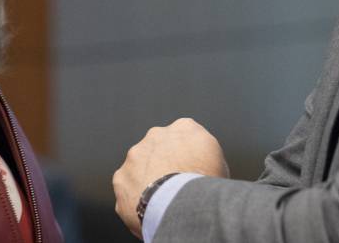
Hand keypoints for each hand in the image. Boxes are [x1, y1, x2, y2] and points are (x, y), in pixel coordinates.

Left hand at [113, 118, 229, 237]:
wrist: (181, 202)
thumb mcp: (218, 161)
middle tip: (174, 187)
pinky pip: (128, 189)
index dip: (188, 156)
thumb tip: (197, 162)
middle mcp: (156, 135)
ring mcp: (135, 155)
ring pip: (140, 168)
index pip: (185, 136)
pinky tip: (148, 210)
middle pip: (160, 149)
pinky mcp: (120, 178)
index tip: (191, 171)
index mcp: (185, 128)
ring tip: (162, 201)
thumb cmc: (206, 183)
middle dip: (164, 164)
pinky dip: (136, 199)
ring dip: (147, 180)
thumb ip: (203, 153)